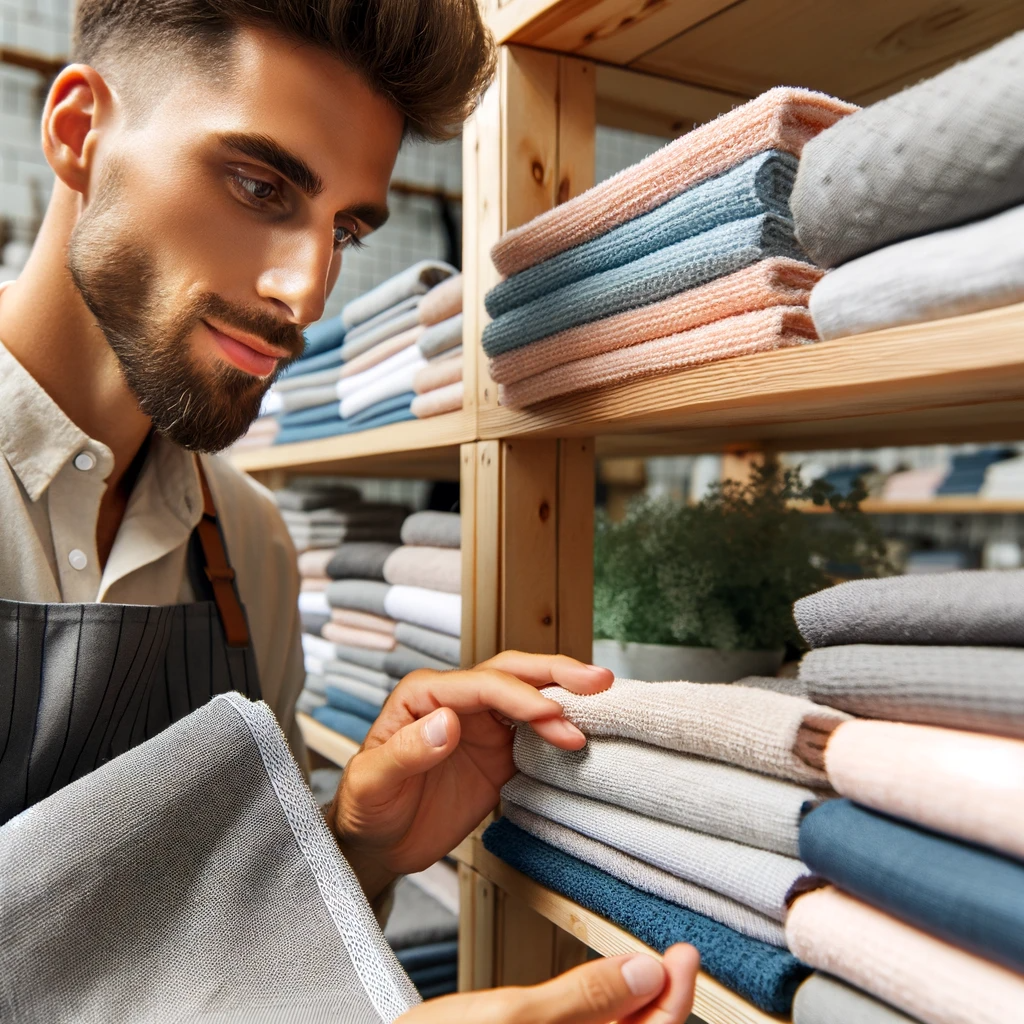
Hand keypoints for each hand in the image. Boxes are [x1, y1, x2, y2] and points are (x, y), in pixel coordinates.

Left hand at [326, 651, 611, 899]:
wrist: (377, 845)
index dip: (519, 696)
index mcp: (424, 696)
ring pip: (529, 698)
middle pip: (512, 674)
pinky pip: (535, 734)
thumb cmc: (365, 807)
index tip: (552, 714)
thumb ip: (407, 751)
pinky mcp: (498, 754)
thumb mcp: (373, 782)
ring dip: (565, 700)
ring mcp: (480, 726)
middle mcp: (456, 701)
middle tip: (596, 680)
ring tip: (602, 708)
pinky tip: (586, 734)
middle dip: (555, 673)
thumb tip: (448, 721)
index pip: (480, 685)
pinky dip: (561, 731)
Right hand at [396, 946, 699, 1023]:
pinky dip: (603, 1019)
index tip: (685, 954)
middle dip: (660, 1003)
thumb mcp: (511, 1018)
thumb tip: (647, 972)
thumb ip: (584, 998)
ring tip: (650, 971)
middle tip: (677, 956)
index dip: (673, 998)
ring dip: (636, 1011)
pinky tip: (607, 997)